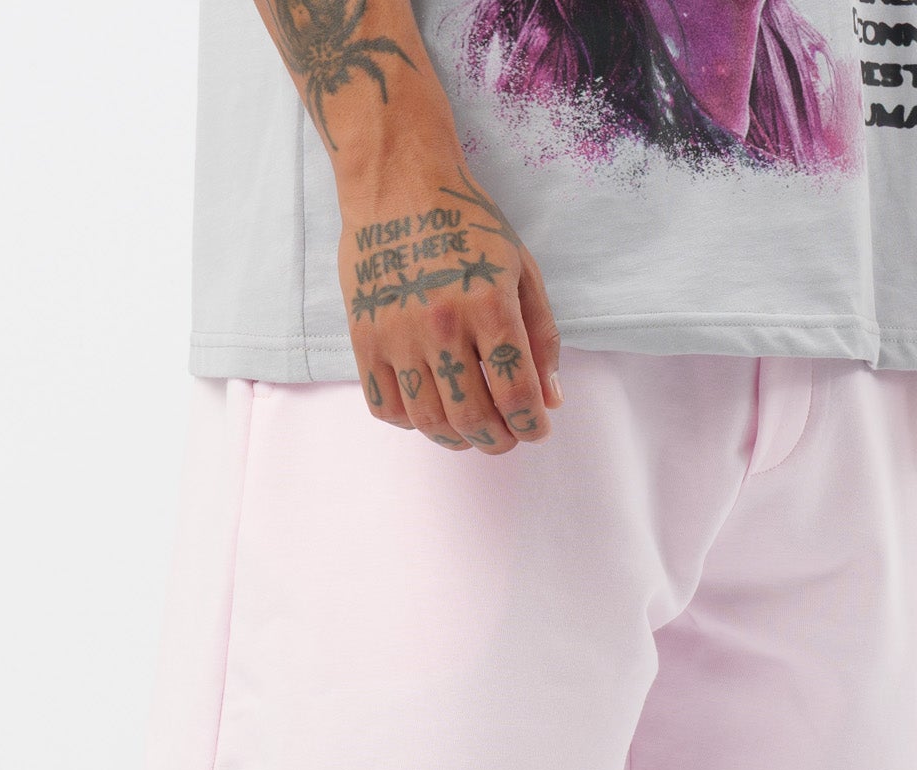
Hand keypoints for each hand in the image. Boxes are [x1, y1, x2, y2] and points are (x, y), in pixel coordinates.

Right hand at [336, 114, 561, 455]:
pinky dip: (411, 423)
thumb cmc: (466, 224)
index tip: (537, 427)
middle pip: (473, 418)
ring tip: (472, 429)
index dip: (532, 425)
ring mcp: (398, 335)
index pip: (516, 394)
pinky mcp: (364, 338)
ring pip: (429, 422)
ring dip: (458, 439)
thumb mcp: (521, 269)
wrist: (397, 182)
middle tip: (508, 436)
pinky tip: (430, 407)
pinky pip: (386, 406)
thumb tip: (552, 399)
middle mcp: (442, 325)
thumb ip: (541, 336)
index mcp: (488, 305)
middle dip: (499, 440)